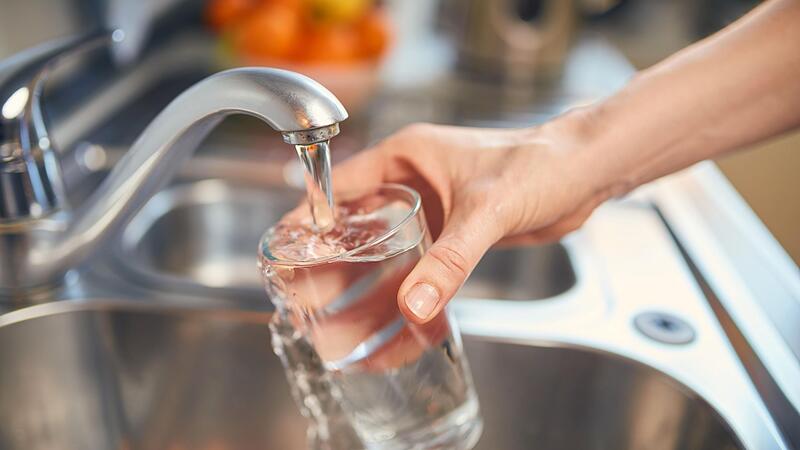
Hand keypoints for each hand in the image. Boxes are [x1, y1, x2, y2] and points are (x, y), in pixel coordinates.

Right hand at [332, 111, 611, 323]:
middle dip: (331, 263)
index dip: (309, 217)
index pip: (340, 186)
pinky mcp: (453, 235)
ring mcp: (432, 210)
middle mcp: (413, 182)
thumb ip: (451, 258)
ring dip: (364, 285)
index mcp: (407, 156)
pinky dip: (402, 292)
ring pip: (384, 251)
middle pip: (356, 226)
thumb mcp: (487, 210)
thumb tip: (416, 303)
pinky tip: (391, 322)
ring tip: (338, 323)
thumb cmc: (540, 164)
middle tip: (306, 299)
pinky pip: (417, 266)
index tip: (286, 251)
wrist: (584, 175)